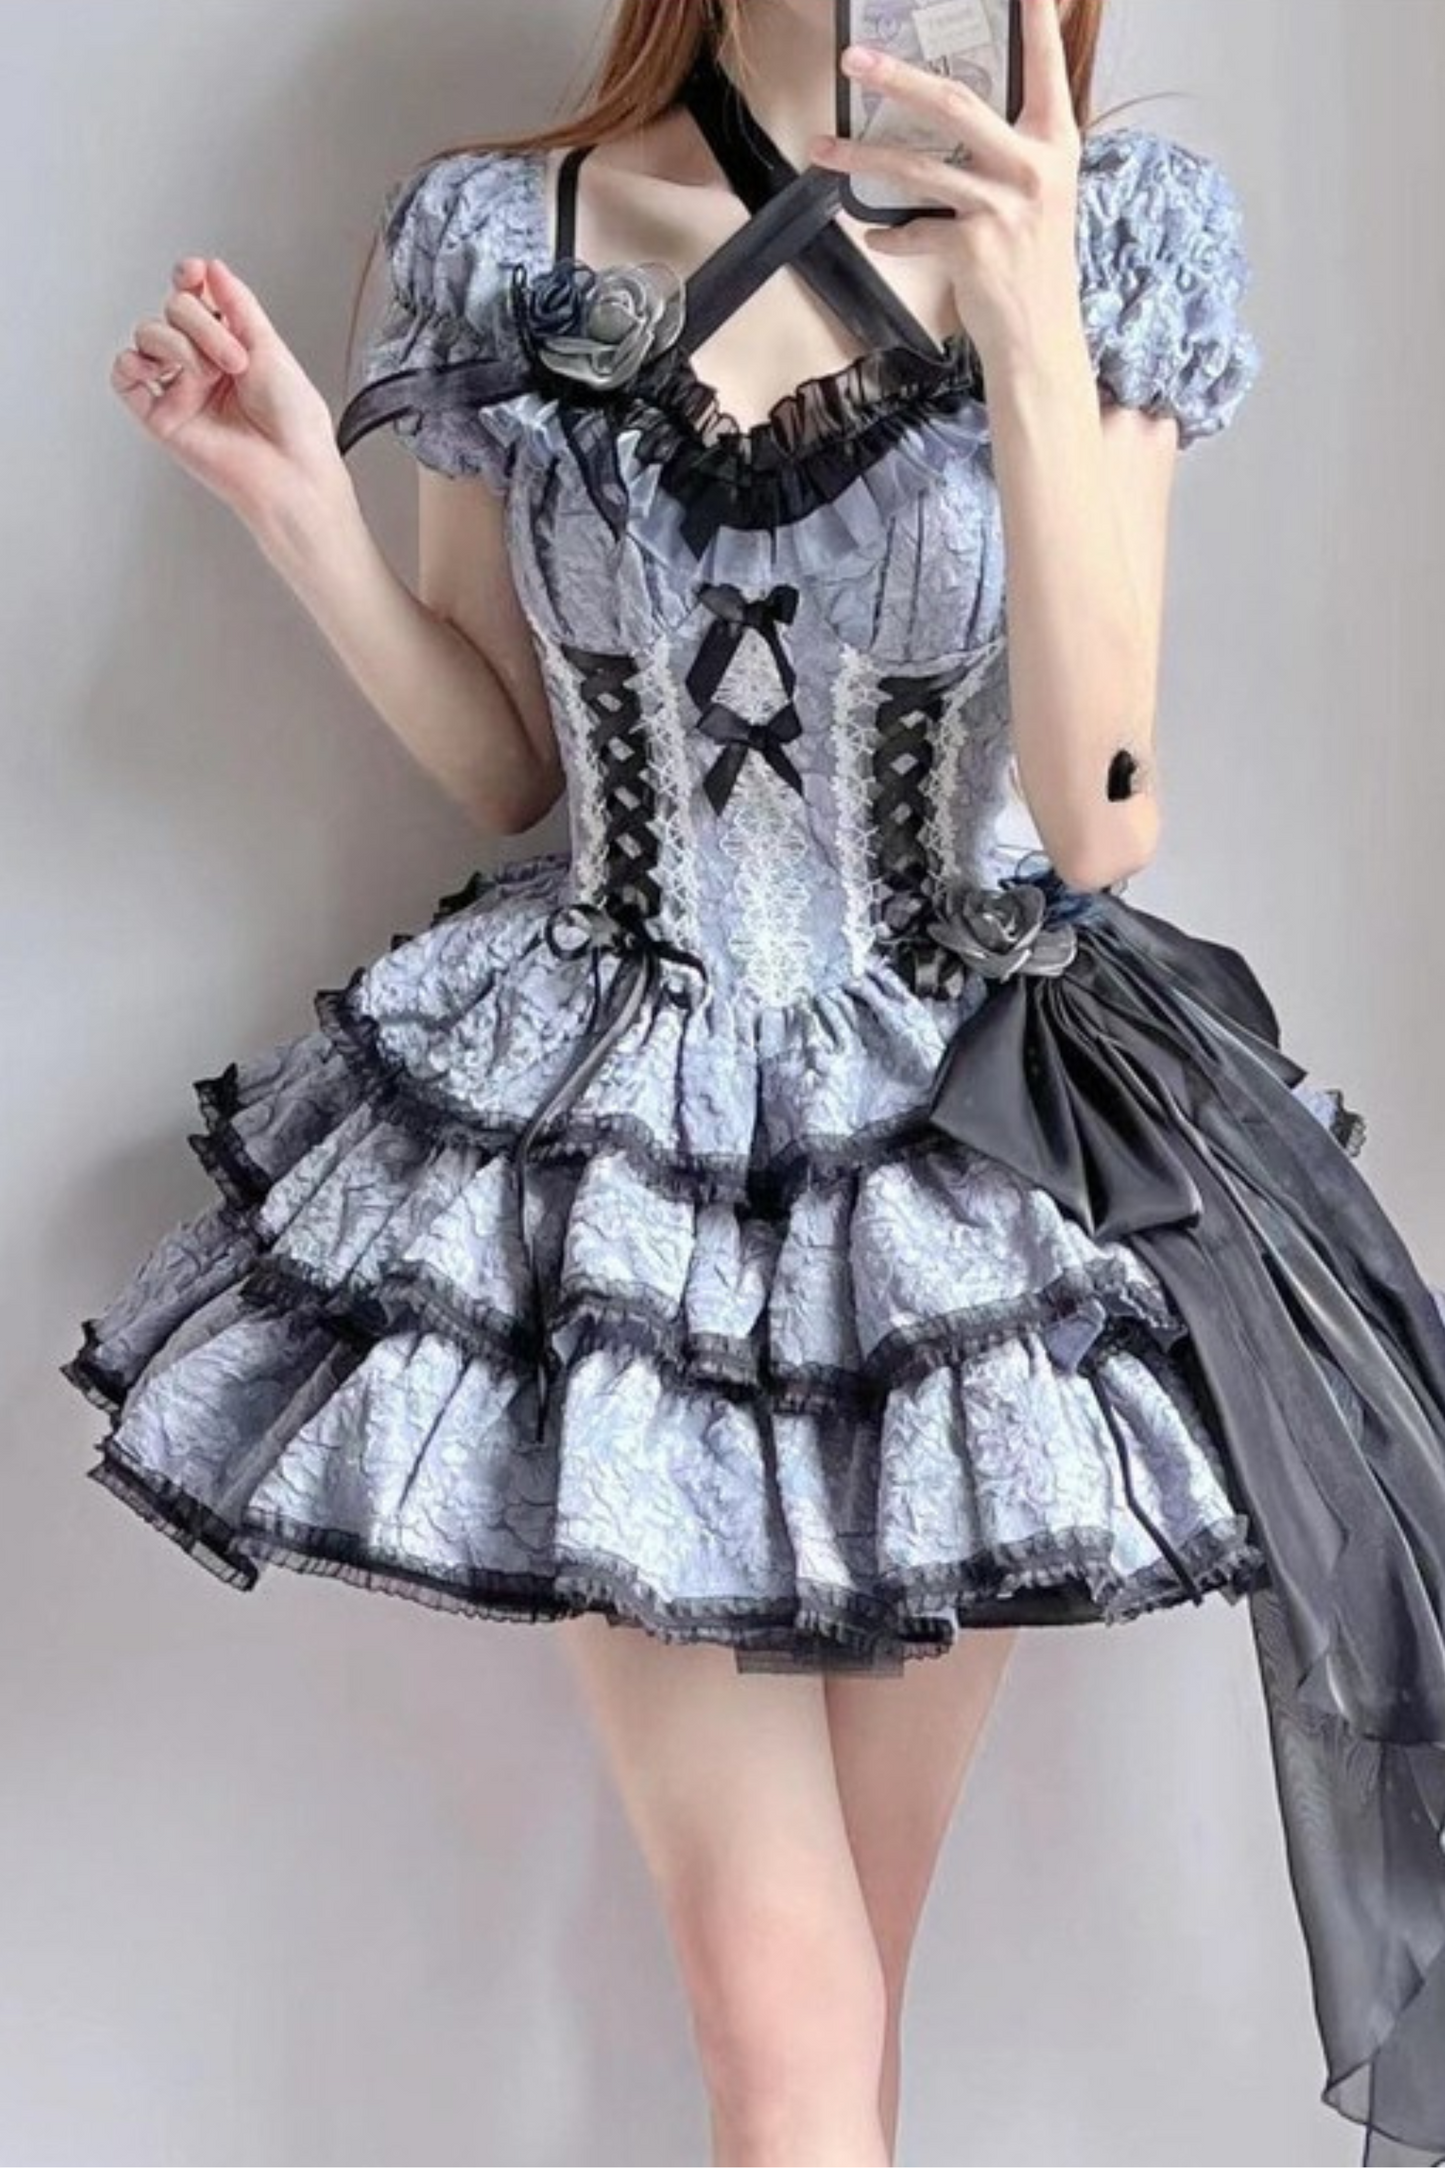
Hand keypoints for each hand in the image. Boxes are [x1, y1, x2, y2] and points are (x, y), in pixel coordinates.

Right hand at [110, 256, 349, 533]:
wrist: (291, 471)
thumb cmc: (295, 424)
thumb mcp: (270, 347)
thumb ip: (237, 304)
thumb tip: (213, 269)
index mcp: (231, 345)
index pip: (195, 297)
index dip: (188, 278)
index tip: (194, 273)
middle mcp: (202, 364)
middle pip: (173, 310)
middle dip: (201, 324)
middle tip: (234, 359)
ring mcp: (180, 388)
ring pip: (149, 335)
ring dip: (179, 344)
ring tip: (211, 375)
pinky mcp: (160, 416)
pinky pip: (124, 377)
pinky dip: (131, 364)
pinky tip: (157, 371)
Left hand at [806, 0, 1083, 372]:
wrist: (1039, 339)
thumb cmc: (1034, 264)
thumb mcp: (1039, 195)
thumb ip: (1008, 153)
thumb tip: (946, 120)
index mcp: (1056, 142)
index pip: (1044, 65)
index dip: (1034, 19)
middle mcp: (1033, 166)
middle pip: (956, 103)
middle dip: (897, 77)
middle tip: (853, 59)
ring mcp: (1003, 206)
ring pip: (917, 166)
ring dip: (861, 158)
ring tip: (822, 149)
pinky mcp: (973, 247)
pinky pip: (914, 229)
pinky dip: (890, 234)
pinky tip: (878, 237)